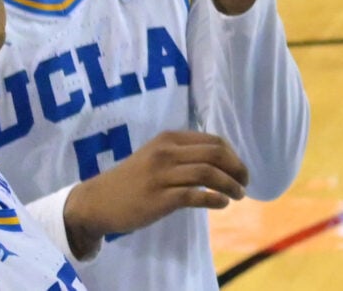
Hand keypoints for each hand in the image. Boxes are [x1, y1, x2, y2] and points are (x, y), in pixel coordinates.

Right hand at [61, 132, 248, 256]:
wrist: (97, 201)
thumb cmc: (131, 180)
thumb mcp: (156, 156)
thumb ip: (183, 154)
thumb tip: (221, 160)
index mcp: (169, 139)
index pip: (214, 141)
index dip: (233, 155)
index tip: (240, 169)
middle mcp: (167, 152)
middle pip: (216, 154)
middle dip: (237, 168)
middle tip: (245, 182)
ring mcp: (162, 175)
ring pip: (208, 173)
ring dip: (230, 185)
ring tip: (238, 195)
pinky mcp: (159, 198)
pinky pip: (195, 195)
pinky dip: (214, 198)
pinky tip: (222, 204)